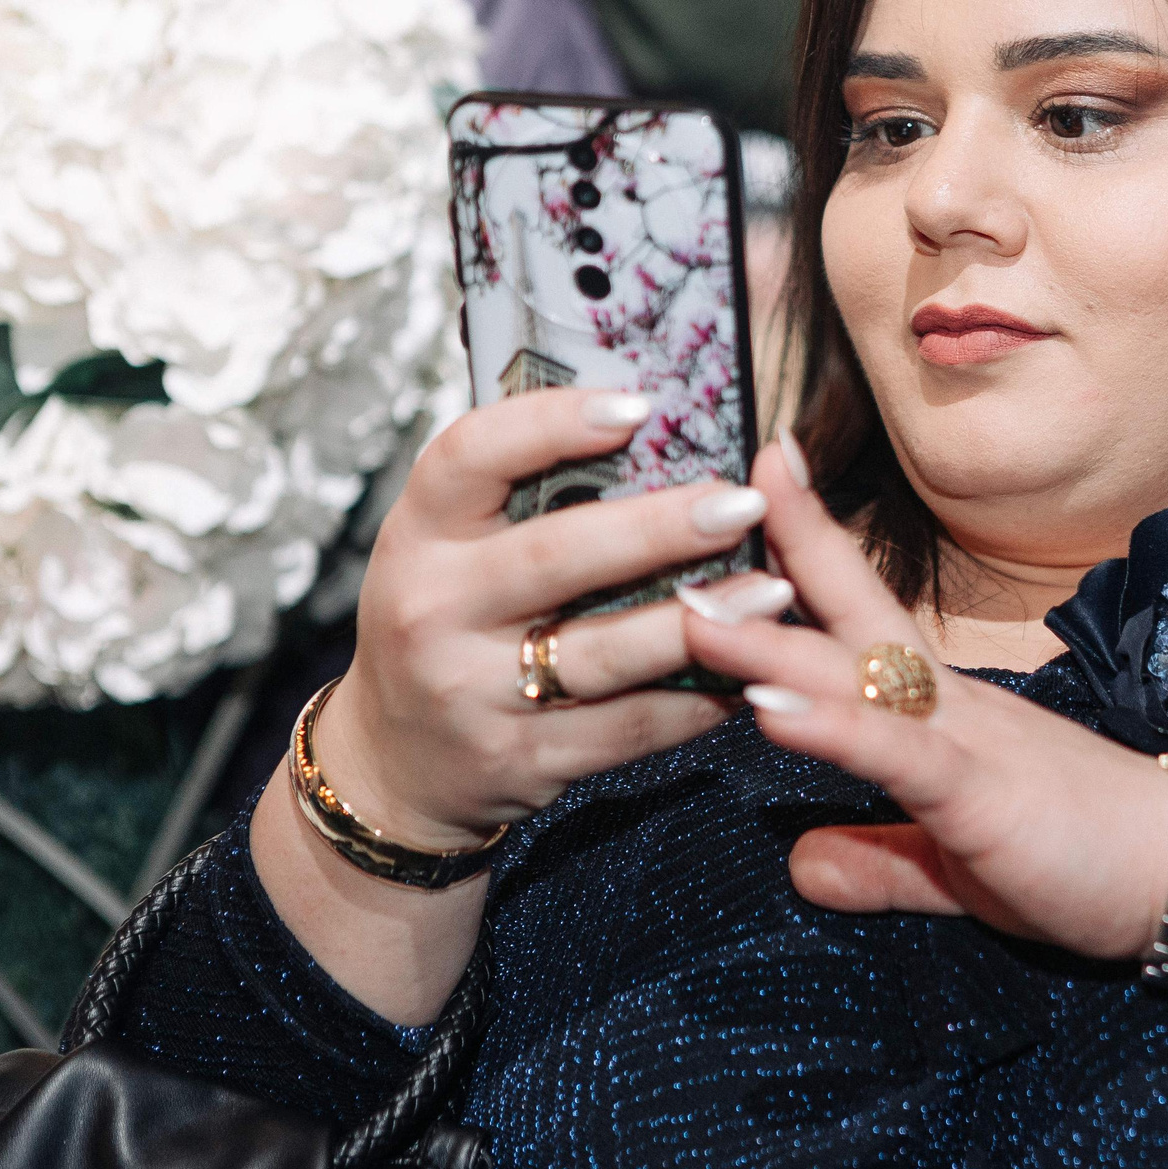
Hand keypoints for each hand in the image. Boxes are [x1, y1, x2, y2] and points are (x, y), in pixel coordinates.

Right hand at [322, 387, 789, 853]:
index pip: (472, 456)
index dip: (553, 423)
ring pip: (604, 652)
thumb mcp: (451, 549)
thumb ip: (524, 497)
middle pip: (556, 556)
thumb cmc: (448, 624)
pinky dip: (695, 700)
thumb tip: (657, 428)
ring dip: (699, 620)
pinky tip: (747, 669)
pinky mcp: (520, 759)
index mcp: (419, 534)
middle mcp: (434, 609)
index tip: (640, 406)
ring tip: (773, 590)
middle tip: (742, 503)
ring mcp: (472, 692)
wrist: (395, 762)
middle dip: (660, 528)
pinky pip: (626, 727)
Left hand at [683, 440, 1167, 1050]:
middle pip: (848, 613)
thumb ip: (883, 862)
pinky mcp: (978, 791)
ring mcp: (962, 739)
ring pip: (854, 674)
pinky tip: (768, 708)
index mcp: (941, 713)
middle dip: (776, 551)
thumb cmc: (1091, 861)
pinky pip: (893, 749)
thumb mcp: (961, 871)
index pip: (860, 616)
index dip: (807, 551)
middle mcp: (946, 704)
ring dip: (768, 641)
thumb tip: (802, 865)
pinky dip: (828, 724)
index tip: (759, 483)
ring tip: (689, 610)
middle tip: (700, 492)